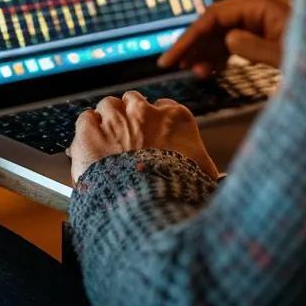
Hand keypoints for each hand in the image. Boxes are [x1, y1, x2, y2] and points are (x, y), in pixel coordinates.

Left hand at [66, 91, 219, 182]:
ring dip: (106, 120)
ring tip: (105, 139)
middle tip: (127, 137)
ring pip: (107, 106)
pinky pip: (85, 119)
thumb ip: (208, 170)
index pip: (162, 107)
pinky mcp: (90, 131)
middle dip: (129, 116)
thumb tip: (220, 179)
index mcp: (176, 117)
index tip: (152, 134)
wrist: (147, 204)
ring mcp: (116, 119)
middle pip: (133, 101)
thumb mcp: (204, 176)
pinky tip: (86, 143)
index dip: (154, 121)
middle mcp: (145, 111)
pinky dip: (85, 130)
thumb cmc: (179, 191)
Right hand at [157, 0, 291, 76]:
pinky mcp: (265, 34)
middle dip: (195, 44)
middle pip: (215, 22)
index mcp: (261, 4)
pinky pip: (235, 41)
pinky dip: (221, 56)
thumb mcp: (286, 56)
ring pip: (223, 33)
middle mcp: (258, 8)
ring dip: (206, 52)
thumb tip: (227, 40)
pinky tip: (210, 70)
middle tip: (174, 66)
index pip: (214, 16)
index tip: (172, 57)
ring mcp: (261, 20)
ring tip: (195, 72)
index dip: (190, 36)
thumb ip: (254, 47)